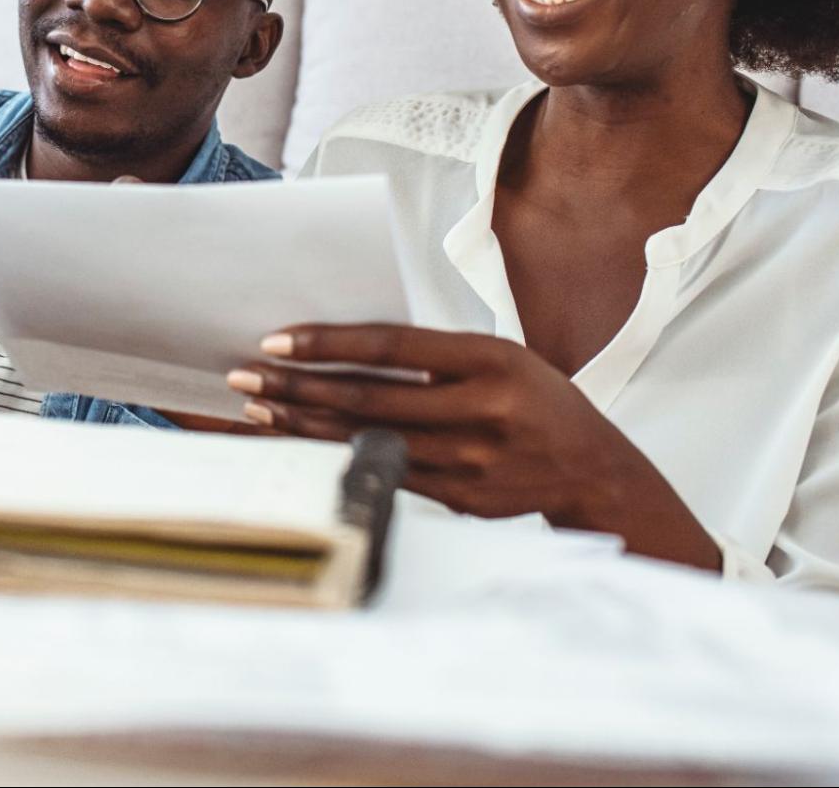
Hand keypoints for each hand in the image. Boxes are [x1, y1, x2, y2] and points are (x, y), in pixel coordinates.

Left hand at [227, 324, 720, 570]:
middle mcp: (482, 411)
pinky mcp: (461, 498)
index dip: (331, 343)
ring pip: (368, 440)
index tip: (278, 340)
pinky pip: (386, 473)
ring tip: (257, 410)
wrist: (592, 470)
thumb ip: (435, 356)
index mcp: (491, 361)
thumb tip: (346, 349)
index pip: (393, 345)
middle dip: (297, 388)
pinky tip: (300, 445)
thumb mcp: (500, 358)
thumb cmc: (535, 400)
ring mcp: (471, 461)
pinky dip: (336, 457)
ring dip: (304, 426)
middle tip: (245, 376)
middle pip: (369, 397)